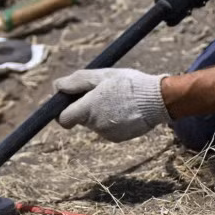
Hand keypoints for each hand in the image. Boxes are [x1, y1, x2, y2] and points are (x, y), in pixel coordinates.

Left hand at [54, 68, 171, 141]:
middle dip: (85, 106)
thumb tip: (56, 87)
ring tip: (118, 98)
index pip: (63, 119)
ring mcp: (106, 134)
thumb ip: (77, 81)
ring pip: (94, 123)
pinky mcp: (117, 138)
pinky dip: (111, 119)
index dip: (63, 109)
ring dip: (100, 112)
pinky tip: (125, 108)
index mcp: (87, 109)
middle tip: (101, 91)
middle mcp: (94, 126)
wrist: (158, 100)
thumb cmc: (129, 84)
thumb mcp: (102, 75)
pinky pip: (107, 128)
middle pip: (80, 118)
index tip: (70, 100)